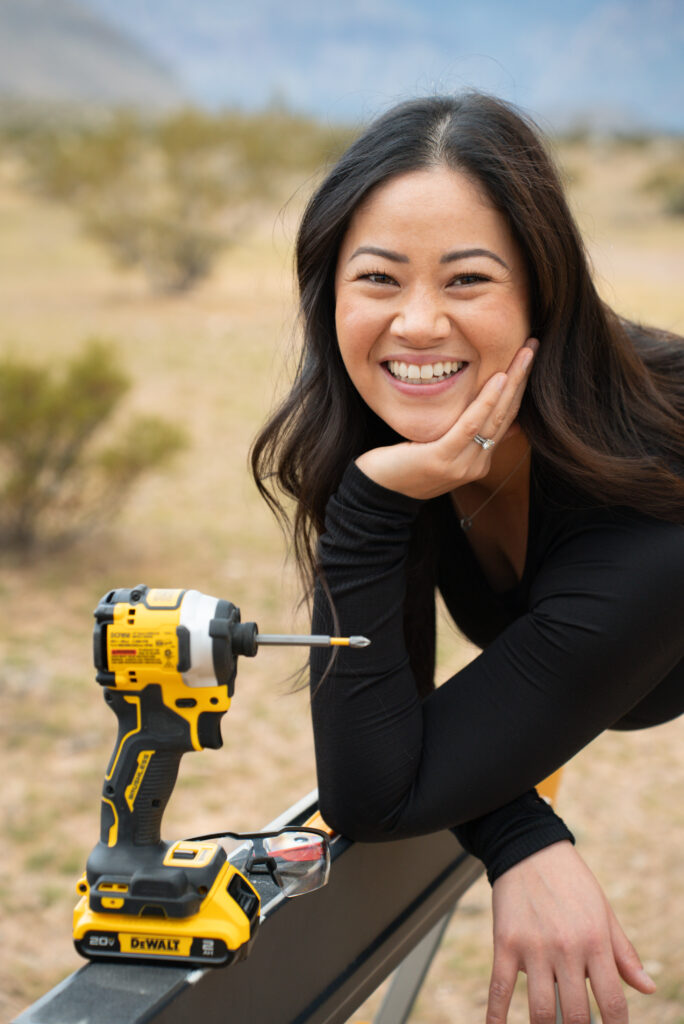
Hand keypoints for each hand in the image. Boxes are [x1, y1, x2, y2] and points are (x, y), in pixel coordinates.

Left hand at [355, 339, 536, 499]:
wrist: (378, 494)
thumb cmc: (404, 466)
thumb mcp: (442, 451)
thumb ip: (470, 438)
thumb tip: (507, 425)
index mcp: (478, 461)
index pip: (506, 419)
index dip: (519, 388)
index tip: (527, 357)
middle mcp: (475, 465)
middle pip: (506, 415)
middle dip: (522, 379)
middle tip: (533, 345)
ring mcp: (461, 465)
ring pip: (494, 418)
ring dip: (512, 383)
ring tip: (524, 355)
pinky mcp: (442, 459)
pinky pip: (469, 426)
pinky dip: (486, 401)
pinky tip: (498, 378)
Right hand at [486, 841, 655, 1023]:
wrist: (529, 850)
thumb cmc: (572, 882)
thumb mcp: (604, 912)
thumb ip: (624, 954)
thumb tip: (648, 989)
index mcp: (596, 941)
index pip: (613, 1002)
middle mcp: (567, 948)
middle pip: (577, 1014)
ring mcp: (534, 947)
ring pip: (541, 1009)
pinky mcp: (506, 943)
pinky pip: (500, 988)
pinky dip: (497, 1016)